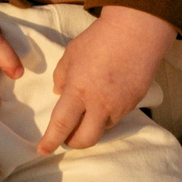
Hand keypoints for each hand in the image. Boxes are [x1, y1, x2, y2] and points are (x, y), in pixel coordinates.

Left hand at [39, 5, 172, 152]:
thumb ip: (62, 76)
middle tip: (67, 136)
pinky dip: (107, 114)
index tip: (43, 150)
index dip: (51, 140)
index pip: (61, 125)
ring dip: (92, 125)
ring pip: (102, 128)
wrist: (137, 31)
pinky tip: (106, 98)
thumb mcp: (72, 54)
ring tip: (89, 110)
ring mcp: (119, 106)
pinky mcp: (134, 103)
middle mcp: (99, 104)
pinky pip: (117, 116)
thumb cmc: (99, 39)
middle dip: (73, 142)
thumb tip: (59, 92)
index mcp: (78, 91)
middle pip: (85, 139)